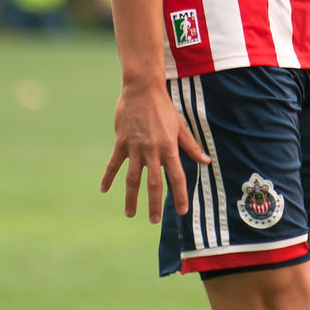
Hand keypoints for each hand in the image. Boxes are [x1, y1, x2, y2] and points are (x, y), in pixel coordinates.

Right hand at [100, 84, 209, 222]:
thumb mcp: (180, 126)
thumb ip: (191, 146)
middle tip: (154, 220)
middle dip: (154, 204)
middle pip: (153, 183)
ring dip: (131, 198)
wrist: (142, 89)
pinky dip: (108, 177)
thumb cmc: (163, 108)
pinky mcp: (121, 142)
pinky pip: (114, 164)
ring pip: (133, 178)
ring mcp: (135, 148)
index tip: (182, 210)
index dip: (180, 194)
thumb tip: (206, 161)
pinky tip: (104, 189)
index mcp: (169, 147)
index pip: (177, 176)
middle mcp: (152, 151)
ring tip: (130, 213)